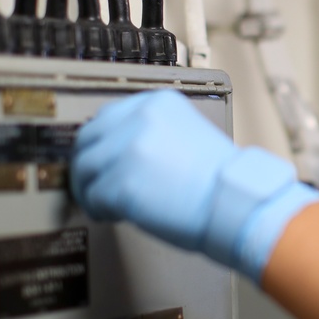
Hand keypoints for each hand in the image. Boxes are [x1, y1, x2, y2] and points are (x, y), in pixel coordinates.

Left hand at [70, 89, 318, 278]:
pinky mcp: (121, 183)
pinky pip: (93, 196)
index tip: (102, 158)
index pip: (108, 117)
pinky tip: (115, 214)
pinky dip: (100, 208)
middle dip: (89, 165)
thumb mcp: (187, 135)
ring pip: (84, 169)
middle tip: (94, 184)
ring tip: (106, 204)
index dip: (102, 143)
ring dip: (91, 189)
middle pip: (89, 139)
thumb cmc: (219, 180)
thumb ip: (152, 133)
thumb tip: (121, 151)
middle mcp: (138, 119)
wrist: (233, 203)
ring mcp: (127, 150)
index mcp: (156, 104)